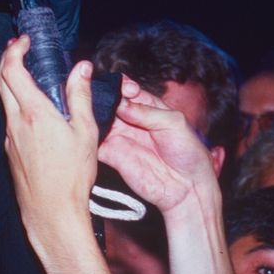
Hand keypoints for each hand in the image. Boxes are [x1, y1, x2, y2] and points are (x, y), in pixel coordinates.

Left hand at [0, 35, 98, 238]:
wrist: (51, 212)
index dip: (15, 51)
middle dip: (7, 59)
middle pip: (1, 81)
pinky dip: (16, 103)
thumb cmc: (72, 176)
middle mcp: (14, 122)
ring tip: (28, 74)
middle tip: (20, 48)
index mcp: (33, 113)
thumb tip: (81, 68)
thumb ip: (80, 96)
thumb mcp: (85, 132)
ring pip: (3, 100)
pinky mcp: (9, 150)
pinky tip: (32, 108)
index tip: (24, 41)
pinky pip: (9, 119)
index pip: (12, 71)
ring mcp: (8, 137)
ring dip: (11, 81)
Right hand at [97, 80, 218, 213]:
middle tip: (94, 95)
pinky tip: (83, 130)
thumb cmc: (189, 153)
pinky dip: (86, 136)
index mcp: (147, 107)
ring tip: (85, 110)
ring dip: (90, 115)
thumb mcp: (174, 123)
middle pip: (107, 102)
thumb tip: (120, 102)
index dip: (120, 86)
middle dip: (100, 97)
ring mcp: (119, 137)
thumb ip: (147, 112)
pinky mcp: (111, 155)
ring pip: (97, 120)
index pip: (126, 89)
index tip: (121, 88)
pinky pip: (93, 143)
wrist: (187, 188)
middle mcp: (130, 120)